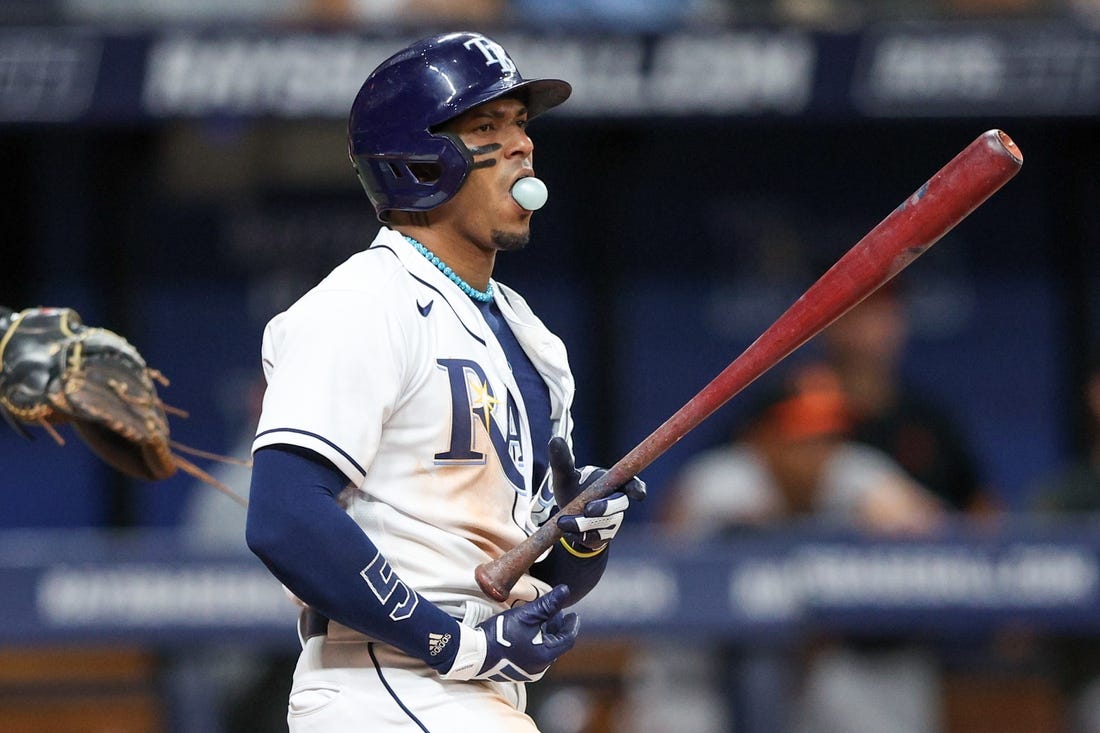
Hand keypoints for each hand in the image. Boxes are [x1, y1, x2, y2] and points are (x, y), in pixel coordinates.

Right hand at [439, 585, 578, 681]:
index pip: (567, 639)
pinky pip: (533, 655)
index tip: (573, 615)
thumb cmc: (501, 634)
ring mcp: (528, 671)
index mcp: (545, 655)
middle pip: (555, 644)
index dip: (571, 625)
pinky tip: (528, 631)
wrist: (475, 652)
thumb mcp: (527, 614)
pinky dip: (535, 642)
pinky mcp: (517, 670)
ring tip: (541, 618)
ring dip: (545, 634)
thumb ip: (548, 603)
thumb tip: (565, 591)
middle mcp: (540, 667)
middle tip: (555, 612)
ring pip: (544, 649)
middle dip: (557, 627)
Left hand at [548, 437, 645, 552]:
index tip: (637, 494)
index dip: (637, 489)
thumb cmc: (572, 489)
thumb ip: (562, 460)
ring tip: (563, 521)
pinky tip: (565, 530)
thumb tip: (554, 439)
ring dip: (584, 523)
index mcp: (614, 483)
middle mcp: (617, 502)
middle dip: (605, 507)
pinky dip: (579, 535)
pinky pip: (595, 538)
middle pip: (620, 505)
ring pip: (605, 524)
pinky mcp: (603, 537)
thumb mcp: (564, 475)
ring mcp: (612, 521)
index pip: (633, 484)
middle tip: (588, 509)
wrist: (566, 516)